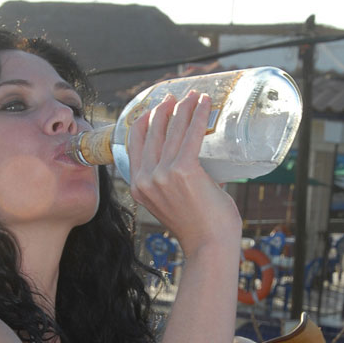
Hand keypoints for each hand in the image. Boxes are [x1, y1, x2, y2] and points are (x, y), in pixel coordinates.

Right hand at [127, 92, 240, 254]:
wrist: (209, 247)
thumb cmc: (198, 227)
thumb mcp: (172, 202)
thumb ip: (175, 182)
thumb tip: (198, 161)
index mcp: (137, 186)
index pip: (134, 141)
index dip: (145, 118)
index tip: (158, 106)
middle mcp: (145, 178)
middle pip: (153, 130)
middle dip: (167, 108)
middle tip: (180, 96)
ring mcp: (163, 174)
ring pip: (173, 129)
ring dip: (185, 106)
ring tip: (196, 95)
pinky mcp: (184, 170)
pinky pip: (192, 134)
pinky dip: (200, 114)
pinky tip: (207, 103)